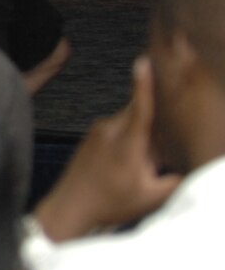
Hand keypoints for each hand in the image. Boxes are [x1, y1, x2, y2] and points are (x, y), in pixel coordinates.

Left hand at [35, 55, 181, 241]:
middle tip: (154, 157)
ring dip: (142, 138)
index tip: (144, 60)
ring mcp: (98, 129)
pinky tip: (124, 165)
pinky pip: (117, 128)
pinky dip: (128, 140)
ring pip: (130, 122)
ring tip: (136, 168)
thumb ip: (179, 181)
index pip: (140, 106)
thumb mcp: (152, 197)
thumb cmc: (110, 204)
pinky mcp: (91, 134)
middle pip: (141, 113)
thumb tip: (200, 170)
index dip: (144, 83)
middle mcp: (110, 129)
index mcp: (127, 142)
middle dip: (156, 128)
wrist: (69, 208)